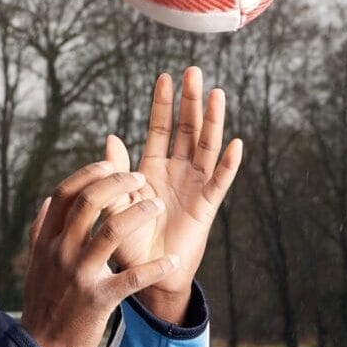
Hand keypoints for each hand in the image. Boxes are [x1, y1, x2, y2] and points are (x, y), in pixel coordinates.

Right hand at [18, 160, 179, 346]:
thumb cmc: (43, 303)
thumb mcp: (35, 263)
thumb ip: (40, 230)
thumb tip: (48, 201)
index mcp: (46, 240)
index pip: (65, 193)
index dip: (89, 174)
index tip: (110, 164)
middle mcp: (60, 252)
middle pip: (88, 202)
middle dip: (118, 183)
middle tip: (140, 178)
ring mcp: (78, 275)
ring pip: (111, 231)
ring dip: (140, 213)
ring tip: (158, 206)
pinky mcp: (98, 300)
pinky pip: (131, 278)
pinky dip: (154, 267)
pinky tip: (171, 261)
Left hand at [102, 67, 242, 320]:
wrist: (147, 275)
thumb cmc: (128, 242)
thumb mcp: (116, 205)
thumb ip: (117, 174)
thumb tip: (110, 138)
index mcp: (152, 169)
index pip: (160, 129)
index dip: (162, 104)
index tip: (165, 76)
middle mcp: (176, 172)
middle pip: (186, 129)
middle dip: (190, 102)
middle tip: (194, 71)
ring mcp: (194, 187)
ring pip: (205, 147)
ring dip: (212, 121)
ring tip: (216, 94)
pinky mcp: (206, 206)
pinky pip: (219, 182)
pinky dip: (227, 164)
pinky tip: (235, 145)